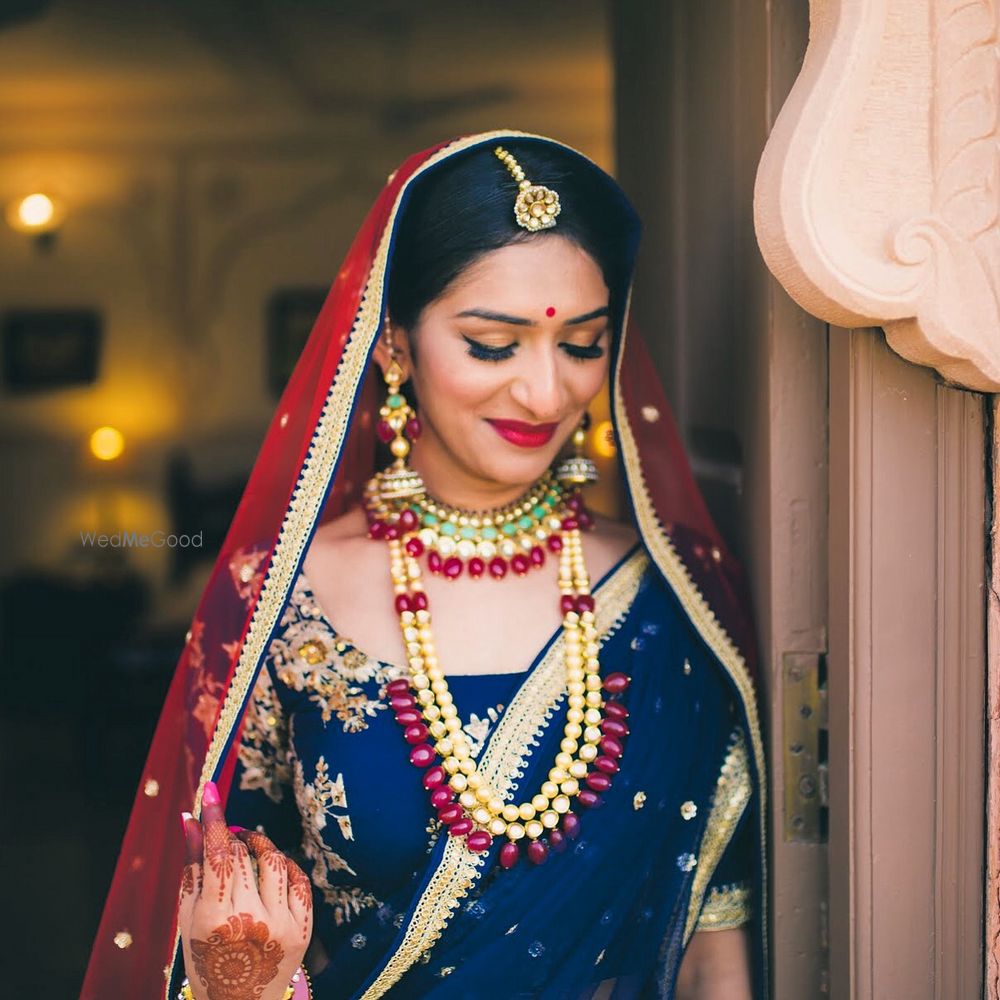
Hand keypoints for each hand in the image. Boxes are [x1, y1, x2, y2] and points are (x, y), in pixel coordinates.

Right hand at [178, 780, 313, 999]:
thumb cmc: (206, 956)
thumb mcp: (189, 916)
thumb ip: (192, 867)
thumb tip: (191, 819)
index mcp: (213, 921)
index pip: (217, 855)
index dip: (215, 818)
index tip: (210, 790)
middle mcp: (249, 921)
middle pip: (243, 855)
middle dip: (231, 839)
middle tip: (224, 838)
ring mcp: (280, 925)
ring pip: (273, 859)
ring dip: (258, 844)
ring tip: (246, 845)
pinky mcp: (304, 928)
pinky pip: (298, 878)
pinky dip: (283, 865)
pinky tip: (270, 867)